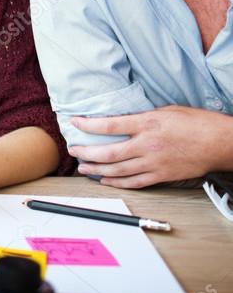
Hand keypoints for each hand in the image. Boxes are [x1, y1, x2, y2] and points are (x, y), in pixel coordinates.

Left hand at [69, 106, 232, 187]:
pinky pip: (135, 182)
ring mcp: (154, 163)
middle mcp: (147, 145)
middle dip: (87, 152)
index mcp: (146, 124)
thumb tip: (124, 119)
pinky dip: (117, 183)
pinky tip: (105, 180)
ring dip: (97, 169)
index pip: (109, 125)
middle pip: (109, 152)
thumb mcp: (165, 110)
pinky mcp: (162, 176)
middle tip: (73, 151)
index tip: (74, 122)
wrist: (220, 143)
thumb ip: (142, 117)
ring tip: (82, 167)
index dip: (88, 125)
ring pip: (118, 170)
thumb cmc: (196, 123)